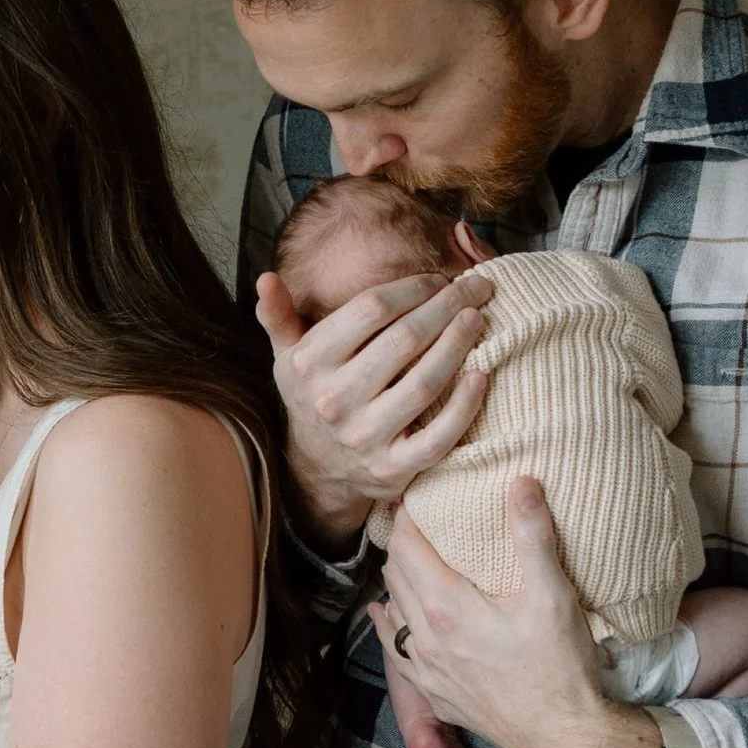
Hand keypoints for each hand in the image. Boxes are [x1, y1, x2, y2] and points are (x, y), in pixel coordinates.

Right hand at [256, 248, 492, 544]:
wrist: (318, 469)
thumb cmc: (314, 394)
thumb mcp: (289, 356)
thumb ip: (278, 316)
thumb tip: (266, 278)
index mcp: (309, 363)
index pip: (371, 309)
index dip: (413, 288)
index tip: (439, 279)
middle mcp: (333, 400)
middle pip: (404, 340)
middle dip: (446, 307)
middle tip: (475, 290)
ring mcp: (364, 437)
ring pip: (424, 382)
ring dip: (459, 345)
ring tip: (477, 320)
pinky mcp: (392, 468)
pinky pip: (438, 436)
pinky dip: (464, 405)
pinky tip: (481, 374)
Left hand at [368, 479, 661, 747]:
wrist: (564, 739)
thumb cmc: (559, 668)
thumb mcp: (552, 595)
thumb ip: (533, 536)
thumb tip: (521, 482)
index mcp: (446, 608)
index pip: (406, 547)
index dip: (406, 517)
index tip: (415, 497)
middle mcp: (423, 638)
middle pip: (394, 574)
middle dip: (401, 543)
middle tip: (416, 522)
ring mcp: (425, 670)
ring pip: (392, 611)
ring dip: (397, 581)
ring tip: (411, 560)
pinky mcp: (435, 694)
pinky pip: (396, 651)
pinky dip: (389, 625)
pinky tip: (386, 615)